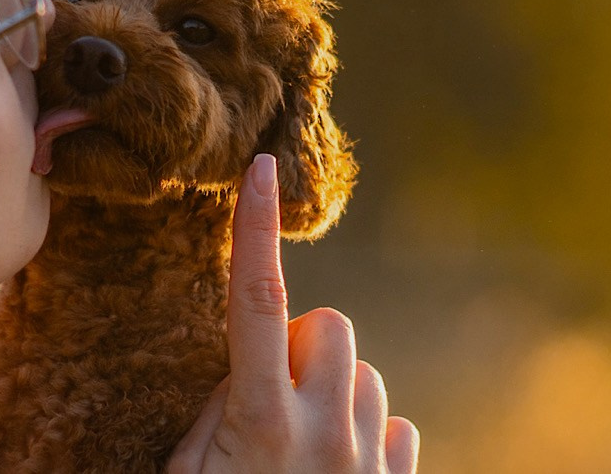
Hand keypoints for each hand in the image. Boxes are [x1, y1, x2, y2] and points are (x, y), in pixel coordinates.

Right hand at [167, 155, 419, 473]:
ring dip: (330, 396)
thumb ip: (213, 411)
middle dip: (297, 346)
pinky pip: (396, 425)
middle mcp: (326, 436)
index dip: (256, 228)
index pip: (258, 300)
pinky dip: (366, 436)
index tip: (260, 167)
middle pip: (328, 325)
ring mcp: (369, 464)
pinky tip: (334, 469)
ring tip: (298, 448)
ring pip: (364, 375)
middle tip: (266, 401)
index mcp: (264, 424)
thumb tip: (247, 366)